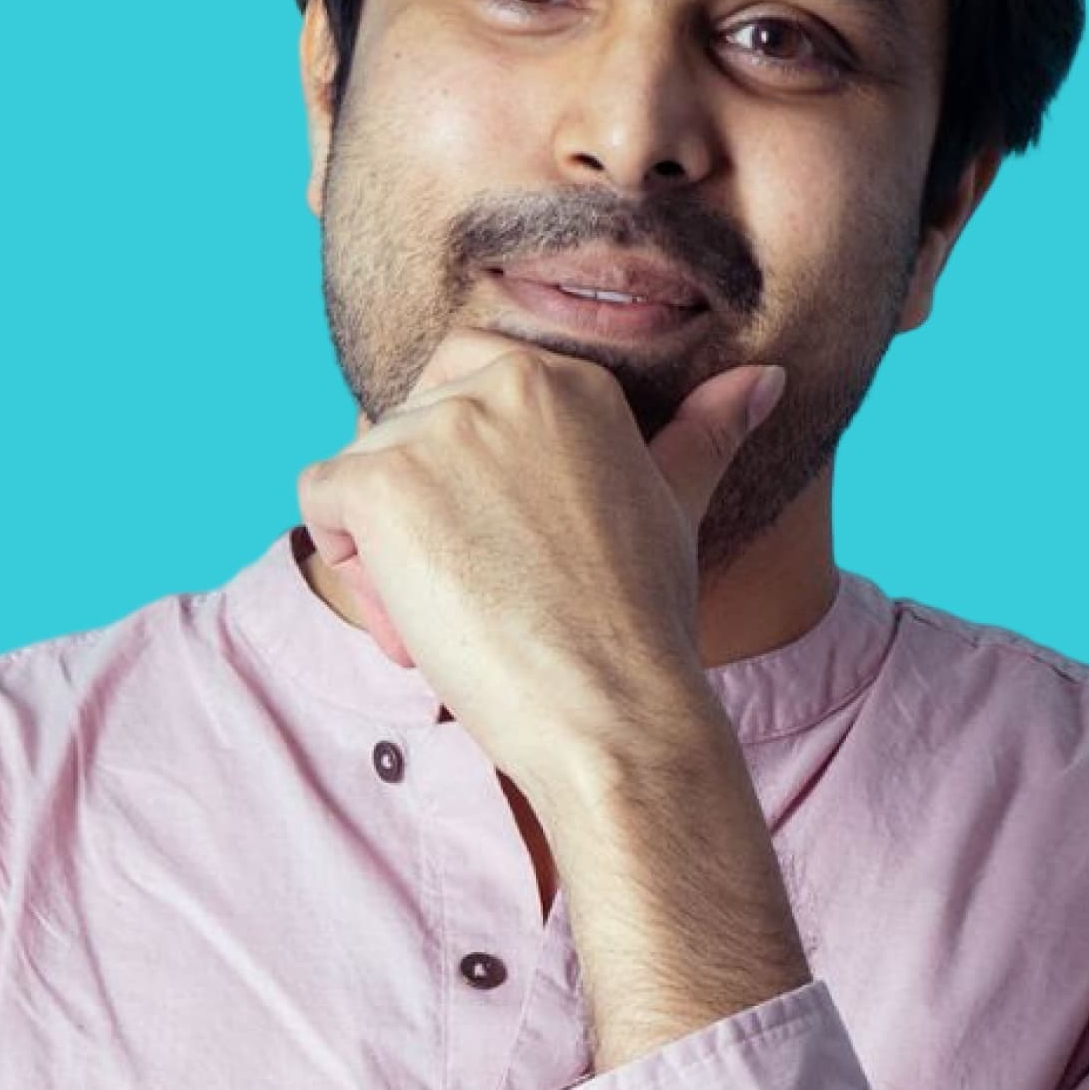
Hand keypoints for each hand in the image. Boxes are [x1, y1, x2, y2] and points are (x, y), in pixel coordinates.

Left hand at [293, 325, 787, 797]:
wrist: (614, 711)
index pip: (464, 390)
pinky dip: (352, 566)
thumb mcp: (675, 506)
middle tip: (481, 585)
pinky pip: (323, 501)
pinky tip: (415, 619)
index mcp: (567, 378)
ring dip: (388, 549)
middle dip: (422, 505)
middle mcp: (502, 383)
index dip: (470, 477)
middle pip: (408, 427)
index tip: (512, 547)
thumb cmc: (644, 621)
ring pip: (363, 469)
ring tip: (458, 617)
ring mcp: (438, 427)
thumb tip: (764, 378)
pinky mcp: (381, 479)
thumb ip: (705, 432)